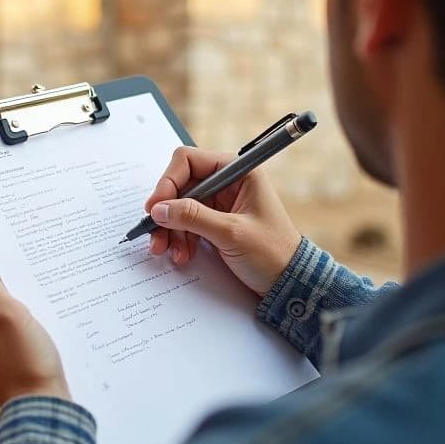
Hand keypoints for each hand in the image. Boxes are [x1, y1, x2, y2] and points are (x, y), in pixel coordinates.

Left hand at [0, 242, 69, 404]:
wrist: (48, 413)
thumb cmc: (25, 366)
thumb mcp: (4, 315)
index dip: (6, 267)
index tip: (27, 254)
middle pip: (6, 299)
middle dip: (27, 287)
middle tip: (51, 274)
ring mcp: (8, 352)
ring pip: (24, 317)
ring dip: (41, 306)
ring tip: (61, 296)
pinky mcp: (28, 362)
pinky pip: (36, 334)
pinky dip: (48, 325)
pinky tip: (64, 322)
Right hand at [144, 147, 301, 296]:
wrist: (288, 282)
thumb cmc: (272, 253)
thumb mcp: (231, 233)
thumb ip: (193, 217)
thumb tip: (159, 209)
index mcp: (238, 171)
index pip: (189, 161)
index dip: (168, 182)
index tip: (155, 207)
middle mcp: (227, 182)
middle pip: (180, 185)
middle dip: (166, 211)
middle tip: (155, 233)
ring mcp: (220, 202)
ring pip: (179, 206)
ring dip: (170, 229)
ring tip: (168, 251)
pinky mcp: (215, 221)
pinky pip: (186, 223)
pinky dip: (179, 237)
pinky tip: (182, 254)